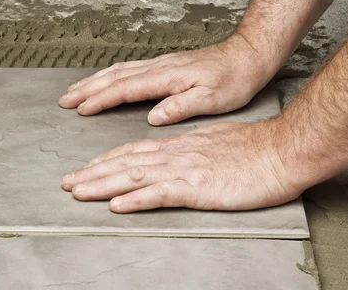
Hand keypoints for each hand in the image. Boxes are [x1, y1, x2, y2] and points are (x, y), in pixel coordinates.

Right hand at [59, 35, 271, 125]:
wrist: (247, 55)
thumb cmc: (234, 79)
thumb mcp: (213, 98)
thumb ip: (180, 106)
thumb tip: (152, 117)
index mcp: (166, 77)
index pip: (125, 89)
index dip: (101, 100)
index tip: (81, 109)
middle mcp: (157, 67)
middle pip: (113, 77)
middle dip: (86, 89)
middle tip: (64, 99)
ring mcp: (158, 64)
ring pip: (117, 70)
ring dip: (93, 80)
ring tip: (74, 90)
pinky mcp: (163, 64)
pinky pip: (127, 68)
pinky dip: (109, 74)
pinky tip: (103, 79)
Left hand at [61, 120, 302, 212]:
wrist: (279, 151)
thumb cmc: (252, 148)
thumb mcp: (211, 141)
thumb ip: (187, 148)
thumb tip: (171, 154)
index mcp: (177, 146)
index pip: (132, 151)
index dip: (105, 160)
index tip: (86, 167)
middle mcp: (173, 155)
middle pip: (123, 163)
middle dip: (92, 173)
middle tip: (67, 182)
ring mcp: (183, 171)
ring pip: (133, 177)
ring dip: (102, 185)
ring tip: (78, 192)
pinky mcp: (197, 189)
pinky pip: (160, 194)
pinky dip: (135, 200)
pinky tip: (117, 206)